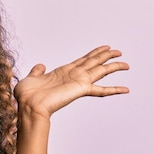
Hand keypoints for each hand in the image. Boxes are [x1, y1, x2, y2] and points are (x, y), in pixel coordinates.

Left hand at [14, 45, 128, 119]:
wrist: (28, 105)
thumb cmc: (27, 95)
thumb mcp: (31, 78)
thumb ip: (37, 71)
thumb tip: (40, 66)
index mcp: (63, 72)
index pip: (83, 60)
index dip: (94, 53)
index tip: (104, 48)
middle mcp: (73, 76)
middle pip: (94, 62)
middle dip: (106, 56)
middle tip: (118, 52)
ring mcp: (78, 82)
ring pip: (100, 70)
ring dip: (113, 66)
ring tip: (125, 63)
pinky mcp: (81, 89)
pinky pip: (101, 89)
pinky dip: (114, 89)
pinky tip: (125, 89)